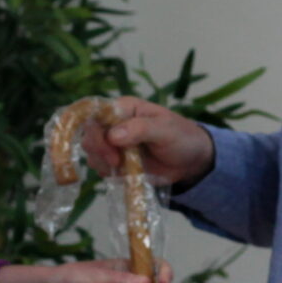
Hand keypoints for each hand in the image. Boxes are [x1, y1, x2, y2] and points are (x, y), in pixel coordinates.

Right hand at [83, 97, 216, 188]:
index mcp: (124, 108)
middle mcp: (114, 124)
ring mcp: (113, 144)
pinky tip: (126, 174)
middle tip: (118, 162)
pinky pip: (101, 168)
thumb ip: (140, 129)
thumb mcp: (166, 129)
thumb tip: (113, 135)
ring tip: (125, 168)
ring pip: (92, 153)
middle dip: (100, 150)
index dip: (95, 129)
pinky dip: (109, 174)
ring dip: (104, 164)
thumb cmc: (182, 137)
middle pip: (89, 135)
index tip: (109, 146)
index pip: (96, 113)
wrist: (191, 161)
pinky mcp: (116, 162)